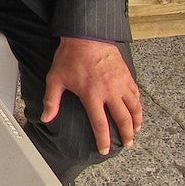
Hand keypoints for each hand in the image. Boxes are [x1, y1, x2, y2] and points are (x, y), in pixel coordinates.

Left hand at [42, 37, 142, 154]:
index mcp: (92, 95)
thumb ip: (52, 100)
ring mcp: (121, 84)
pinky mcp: (127, 75)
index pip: (100, 124)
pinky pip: (136, 94)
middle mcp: (110, 92)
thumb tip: (46, 117)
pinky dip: (138, 105)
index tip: (105, 150)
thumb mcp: (56, 78)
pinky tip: (137, 110)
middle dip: (126, 135)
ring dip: (137, 122)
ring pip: (134, 109)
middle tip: (127, 144)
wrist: (86, 35)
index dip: (103, 140)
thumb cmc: (70, 56)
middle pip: (123, 120)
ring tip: (136, 131)